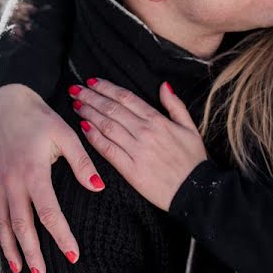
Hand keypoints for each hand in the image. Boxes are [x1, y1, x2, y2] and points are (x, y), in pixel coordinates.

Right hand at [0, 84, 104, 272]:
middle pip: (22, 226)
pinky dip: (1, 232)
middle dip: (33, 252)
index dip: (61, 236)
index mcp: (33, 171)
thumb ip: (82, 163)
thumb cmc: (41, 119)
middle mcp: (12, 181)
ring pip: (5, 223)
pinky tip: (8, 245)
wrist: (8, 104)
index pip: (48, 213)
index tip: (73, 254)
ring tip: (24, 268)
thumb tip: (98, 187)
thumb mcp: (67, 135)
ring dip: (13, 248)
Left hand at [70, 79, 207, 210]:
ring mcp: (136, 150)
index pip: (126, 98)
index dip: (107, 88)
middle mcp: (145, 132)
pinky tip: (83, 128)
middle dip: (91, 97)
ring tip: (76, 105)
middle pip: (112, 109)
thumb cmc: (193, 160)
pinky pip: (108, 150)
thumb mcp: (190, 128)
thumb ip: (175, 105)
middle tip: (76, 89)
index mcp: (158, 120)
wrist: (196, 190)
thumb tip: (163, 85)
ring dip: (89, 113)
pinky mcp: (130, 169)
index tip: (93, 81)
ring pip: (106, 126)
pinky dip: (94, 138)